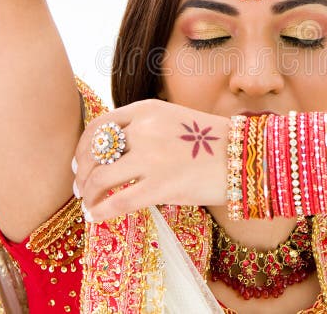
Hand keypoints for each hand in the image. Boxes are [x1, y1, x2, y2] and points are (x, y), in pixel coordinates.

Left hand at [72, 98, 230, 221]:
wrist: (245, 157)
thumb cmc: (210, 143)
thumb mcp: (173, 120)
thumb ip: (144, 129)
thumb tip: (112, 152)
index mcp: (146, 110)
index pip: (100, 125)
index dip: (84, 147)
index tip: (81, 164)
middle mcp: (144, 129)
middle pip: (96, 152)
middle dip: (83, 174)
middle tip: (81, 188)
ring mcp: (151, 158)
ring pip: (101, 178)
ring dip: (89, 194)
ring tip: (89, 204)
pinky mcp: (161, 186)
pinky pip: (118, 202)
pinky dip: (100, 211)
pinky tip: (96, 217)